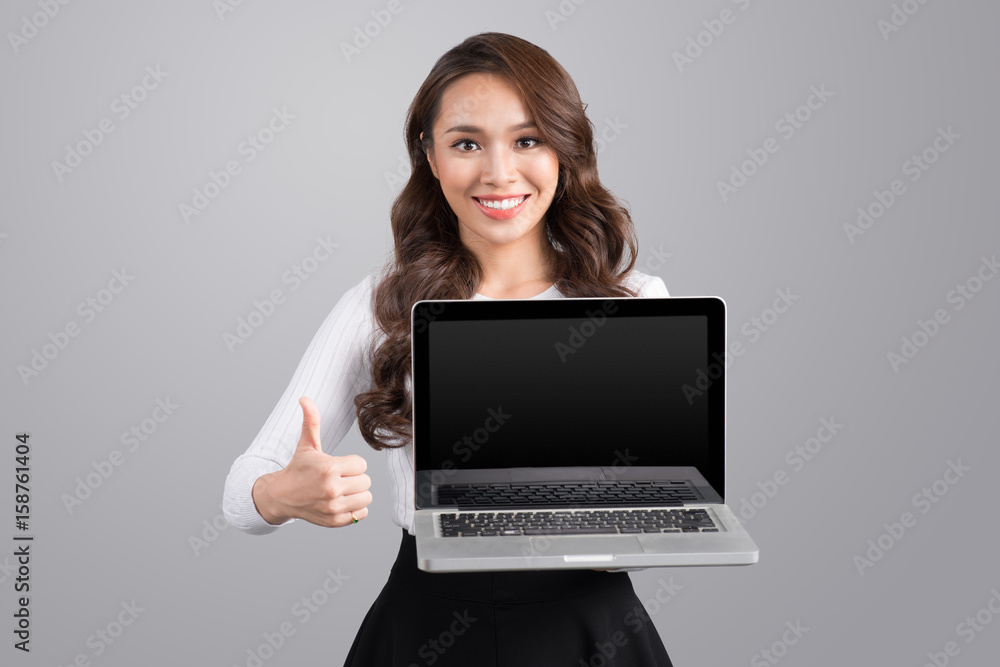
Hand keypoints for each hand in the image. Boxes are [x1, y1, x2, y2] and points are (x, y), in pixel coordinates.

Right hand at [252, 396, 371, 527]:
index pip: (362, 464)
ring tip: (342, 490)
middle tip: (340, 478)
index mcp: (328, 469)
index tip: (339, 466)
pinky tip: (342, 501)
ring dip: (357, 493)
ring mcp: (333, 507)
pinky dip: (356, 509)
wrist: (282, 496)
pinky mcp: (335, 521)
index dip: (352, 464)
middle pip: (366, 481)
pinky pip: (361, 514)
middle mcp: (332, 489)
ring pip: (366, 498)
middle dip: (355, 478)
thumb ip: (311, 421)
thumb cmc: (298, 469)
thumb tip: (305, 398)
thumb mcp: (306, 445)